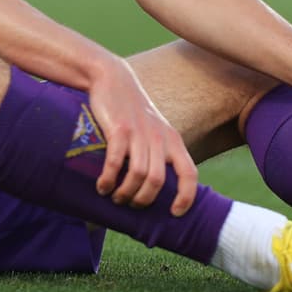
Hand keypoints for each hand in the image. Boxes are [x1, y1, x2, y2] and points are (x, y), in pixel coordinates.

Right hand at [87, 56, 198, 215]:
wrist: (113, 78)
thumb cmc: (132, 111)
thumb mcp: (154, 130)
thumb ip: (159, 153)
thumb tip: (155, 188)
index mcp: (173, 140)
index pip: (189, 173)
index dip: (186, 197)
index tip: (175, 213)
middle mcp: (159, 138)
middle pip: (157, 181)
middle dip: (143, 200)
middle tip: (130, 204)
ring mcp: (139, 133)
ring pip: (138, 175)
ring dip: (125, 193)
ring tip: (114, 197)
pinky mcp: (119, 128)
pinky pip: (116, 162)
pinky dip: (109, 179)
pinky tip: (101, 186)